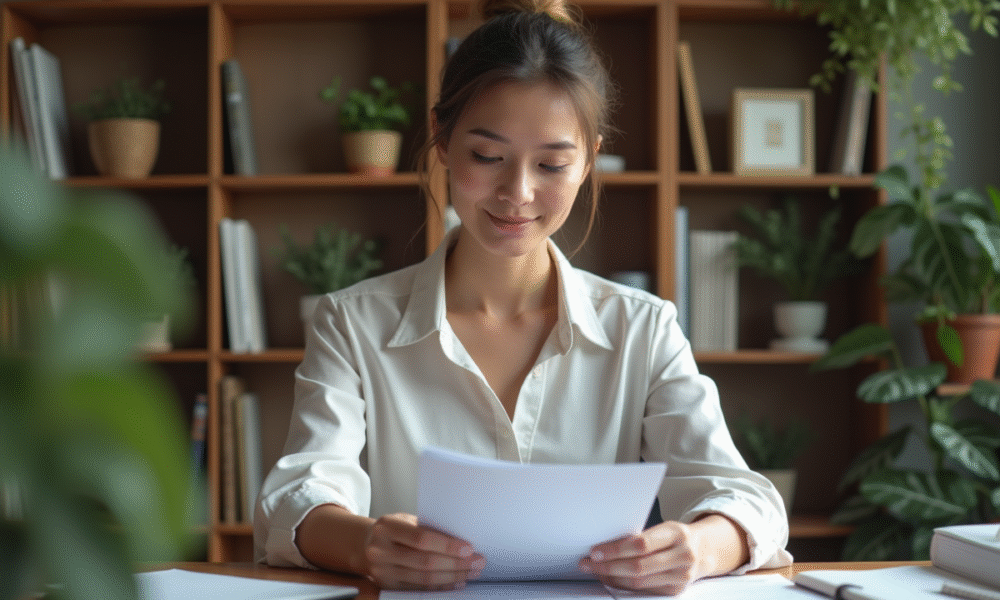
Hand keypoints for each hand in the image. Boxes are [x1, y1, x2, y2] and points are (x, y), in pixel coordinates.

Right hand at [364, 513, 485, 589]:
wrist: (365, 544)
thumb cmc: (393, 530)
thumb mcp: (406, 520)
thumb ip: (428, 527)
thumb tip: (462, 539)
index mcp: (387, 527)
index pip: (421, 539)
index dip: (447, 545)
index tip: (469, 548)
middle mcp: (380, 551)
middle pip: (425, 562)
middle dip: (456, 563)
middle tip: (477, 561)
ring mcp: (382, 571)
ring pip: (424, 579)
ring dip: (452, 577)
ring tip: (471, 572)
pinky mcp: (387, 586)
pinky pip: (419, 589)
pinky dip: (440, 586)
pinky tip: (455, 582)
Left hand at [578, 515, 748, 595]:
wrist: (703, 550)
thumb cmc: (676, 536)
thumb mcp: (663, 527)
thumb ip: (640, 536)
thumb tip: (605, 544)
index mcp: (676, 534)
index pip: (641, 544)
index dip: (615, 550)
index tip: (595, 551)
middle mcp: (682, 556)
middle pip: (638, 567)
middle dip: (608, 566)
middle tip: (587, 562)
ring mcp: (681, 576)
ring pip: (639, 582)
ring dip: (612, 577)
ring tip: (595, 570)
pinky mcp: (675, 591)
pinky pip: (644, 591)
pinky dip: (623, 585)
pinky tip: (611, 578)